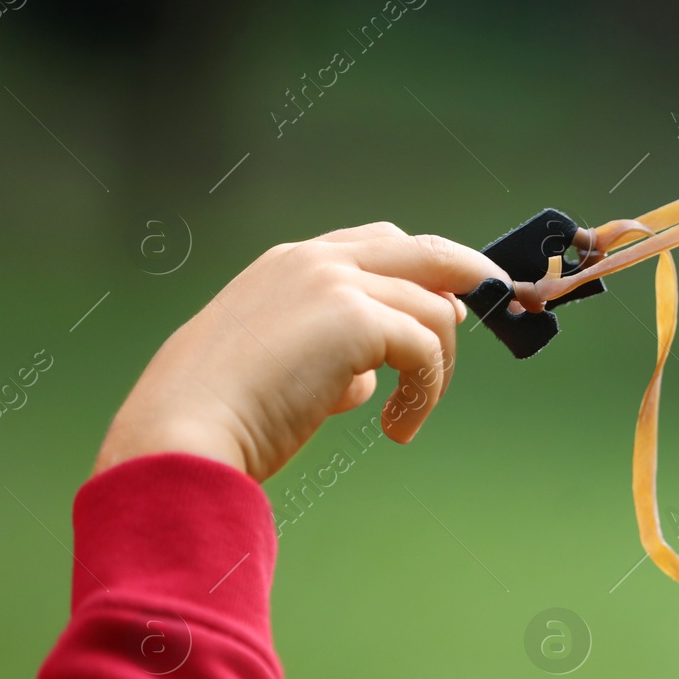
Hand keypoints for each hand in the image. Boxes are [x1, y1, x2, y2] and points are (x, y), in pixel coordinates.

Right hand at [94, 222, 507, 481]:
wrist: (183, 433)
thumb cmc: (218, 415)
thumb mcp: (277, 367)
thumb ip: (327, 356)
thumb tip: (374, 378)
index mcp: (289, 264)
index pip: (382, 244)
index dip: (428, 272)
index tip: (455, 305)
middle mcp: (314, 260)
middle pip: (425, 251)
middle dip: (469, 278)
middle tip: (495, 308)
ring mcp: (334, 283)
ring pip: (434, 312)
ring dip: (436, 372)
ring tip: (405, 420)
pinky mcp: (355, 319)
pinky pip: (426, 349)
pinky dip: (425, 393)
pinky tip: (398, 429)